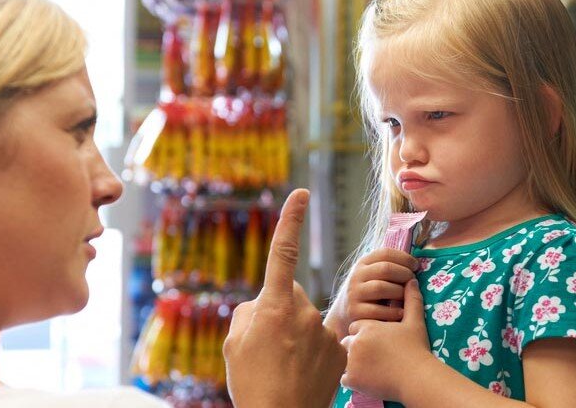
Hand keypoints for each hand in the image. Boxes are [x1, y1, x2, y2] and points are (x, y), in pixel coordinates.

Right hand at [223, 189, 346, 407]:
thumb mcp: (235, 342)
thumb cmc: (251, 382)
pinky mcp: (340, 348)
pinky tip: (303, 371)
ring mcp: (324, 330)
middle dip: (280, 310)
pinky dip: (314, 350)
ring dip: (296, 334)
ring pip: (307, 319)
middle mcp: (303, 311)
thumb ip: (250, 312)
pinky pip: (324, 338)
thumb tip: (264, 303)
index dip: (291, 220)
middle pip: (290, 295)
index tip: (301, 193)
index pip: (283, 252)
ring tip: (284, 364)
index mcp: (273, 305)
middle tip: (268, 344)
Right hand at [325, 248, 419, 340]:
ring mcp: (354, 293)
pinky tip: (401, 313)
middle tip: (413, 281)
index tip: (416, 266)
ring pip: (381, 287)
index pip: (385, 253)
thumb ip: (390, 267)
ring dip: (399, 292)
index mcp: (363, 263)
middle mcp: (356, 276)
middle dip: (404, 274)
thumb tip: (416, 263)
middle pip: (385, 268)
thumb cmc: (370, 293)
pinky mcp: (354, 312)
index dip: (404, 258)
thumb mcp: (374, 275)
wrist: (346, 313)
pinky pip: (377, 310)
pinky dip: (393, 312)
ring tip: (407, 297)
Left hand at [340, 279, 433, 402]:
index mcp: (367, 326)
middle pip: (348, 343)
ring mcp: (351, 361)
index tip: (377, 341)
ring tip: (370, 368)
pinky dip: (353, 379)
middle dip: (357, 348)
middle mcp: (355, 341)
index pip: (356, 327)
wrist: (417, 377)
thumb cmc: (417, 349)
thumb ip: (411, 300)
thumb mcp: (415, 322)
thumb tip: (412, 280)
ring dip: (353, 363)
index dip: (366, 334)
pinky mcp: (352, 379)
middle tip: (373, 357)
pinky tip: (367, 379)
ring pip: (344, 360)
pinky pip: (344, 378)